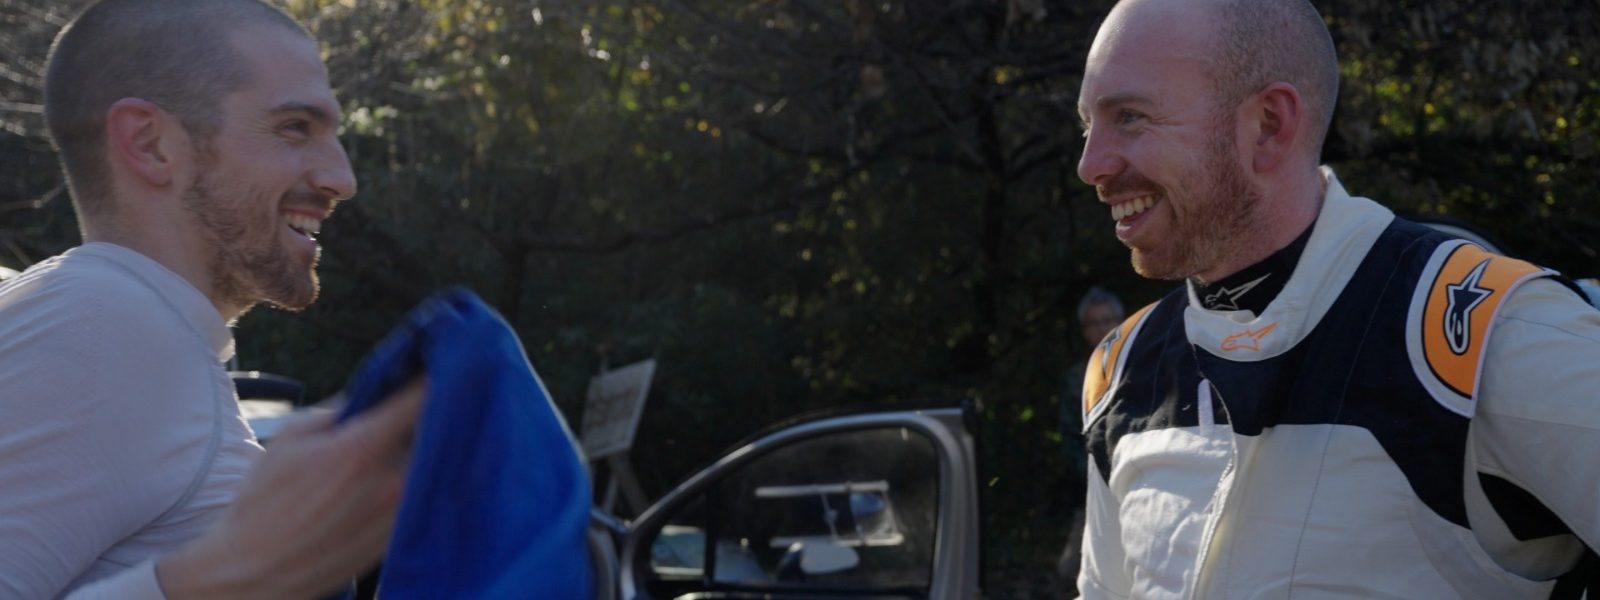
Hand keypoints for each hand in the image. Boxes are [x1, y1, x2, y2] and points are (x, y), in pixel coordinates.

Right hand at [157, 378, 425, 599]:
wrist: (254, 571)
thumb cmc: (264, 502)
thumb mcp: (291, 439)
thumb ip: (341, 410)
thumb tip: (377, 391)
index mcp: (363, 449)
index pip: (419, 400)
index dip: (431, 378)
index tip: (440, 362)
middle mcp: (392, 481)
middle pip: (429, 434)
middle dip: (421, 418)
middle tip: (407, 409)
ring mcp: (401, 514)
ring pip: (426, 466)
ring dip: (417, 452)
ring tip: (388, 451)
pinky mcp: (401, 537)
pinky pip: (419, 497)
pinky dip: (412, 482)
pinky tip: (385, 482)